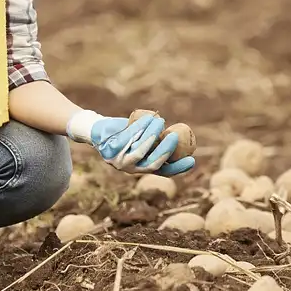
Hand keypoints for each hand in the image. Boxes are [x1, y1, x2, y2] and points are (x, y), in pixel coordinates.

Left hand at [67, 110, 194, 176]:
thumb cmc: (125, 134)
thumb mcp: (141, 139)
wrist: (98, 131)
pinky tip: (149, 118)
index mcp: (141, 168)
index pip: (163, 172)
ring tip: (161, 121)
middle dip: (165, 151)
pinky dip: (141, 127)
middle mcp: (130, 169)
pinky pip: (130, 138)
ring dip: (153, 135)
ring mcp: (119, 161)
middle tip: (175, 136)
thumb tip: (181, 137)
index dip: (178, 169)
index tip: (192, 160)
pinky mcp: (111, 149)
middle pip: (152, 165)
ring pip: (140, 150)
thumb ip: (155, 142)